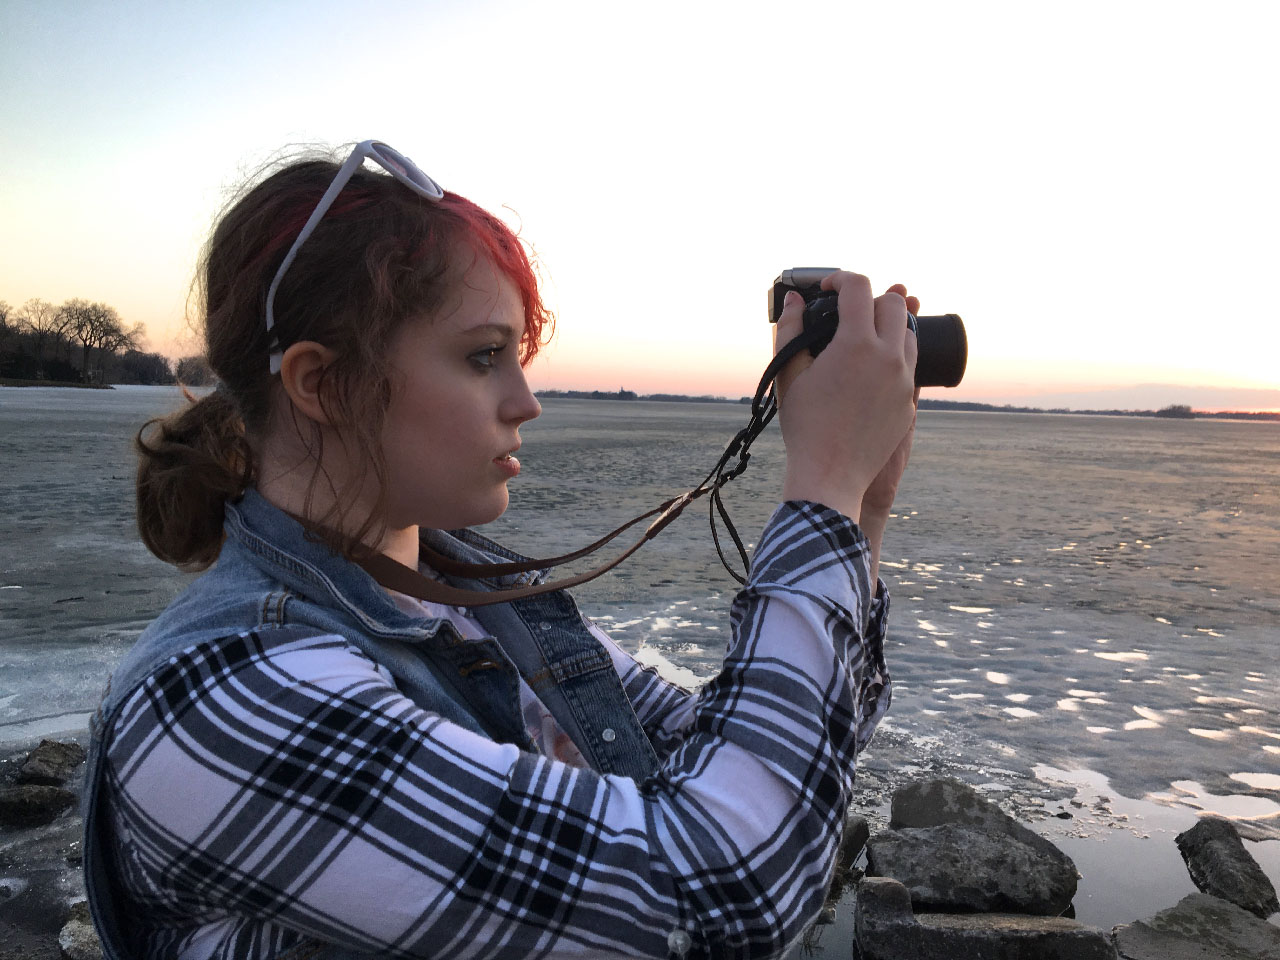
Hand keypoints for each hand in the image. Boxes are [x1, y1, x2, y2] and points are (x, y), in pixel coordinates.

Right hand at [775, 272, 917, 520]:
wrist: (829, 476)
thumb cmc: (804, 427)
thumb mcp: (789, 375)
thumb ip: (789, 330)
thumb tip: (794, 300)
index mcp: (856, 345)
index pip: (858, 286)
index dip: (840, 278)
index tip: (828, 288)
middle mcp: (889, 357)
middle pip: (894, 303)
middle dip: (871, 298)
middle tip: (848, 312)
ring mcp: (905, 381)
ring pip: (909, 333)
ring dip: (888, 326)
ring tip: (862, 340)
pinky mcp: (910, 403)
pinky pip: (909, 366)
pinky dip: (893, 357)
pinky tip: (870, 371)